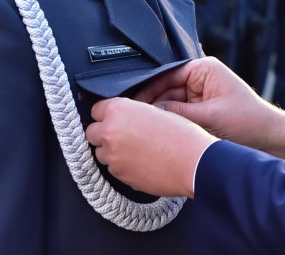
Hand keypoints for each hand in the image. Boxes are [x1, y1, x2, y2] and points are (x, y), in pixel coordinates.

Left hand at [86, 97, 215, 197]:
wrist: (193, 162)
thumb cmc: (181, 134)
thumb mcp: (156, 111)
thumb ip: (133, 113)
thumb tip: (124, 119)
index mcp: (119, 110)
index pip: (96, 110)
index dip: (106, 114)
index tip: (113, 118)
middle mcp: (110, 132)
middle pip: (91, 133)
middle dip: (103, 134)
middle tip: (120, 135)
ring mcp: (112, 156)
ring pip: (100, 153)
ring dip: (111, 151)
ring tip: (133, 150)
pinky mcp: (120, 176)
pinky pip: (113, 169)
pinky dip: (121, 166)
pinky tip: (140, 162)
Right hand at [133, 57, 284, 168]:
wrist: (272, 139)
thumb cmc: (248, 122)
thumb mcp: (210, 117)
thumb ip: (178, 114)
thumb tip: (149, 113)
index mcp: (203, 69)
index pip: (166, 74)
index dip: (147, 88)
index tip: (129, 101)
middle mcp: (199, 78)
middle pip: (164, 88)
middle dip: (150, 102)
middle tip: (130, 117)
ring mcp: (199, 94)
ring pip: (168, 102)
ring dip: (158, 114)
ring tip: (139, 126)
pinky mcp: (200, 109)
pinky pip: (177, 113)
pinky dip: (168, 122)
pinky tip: (155, 131)